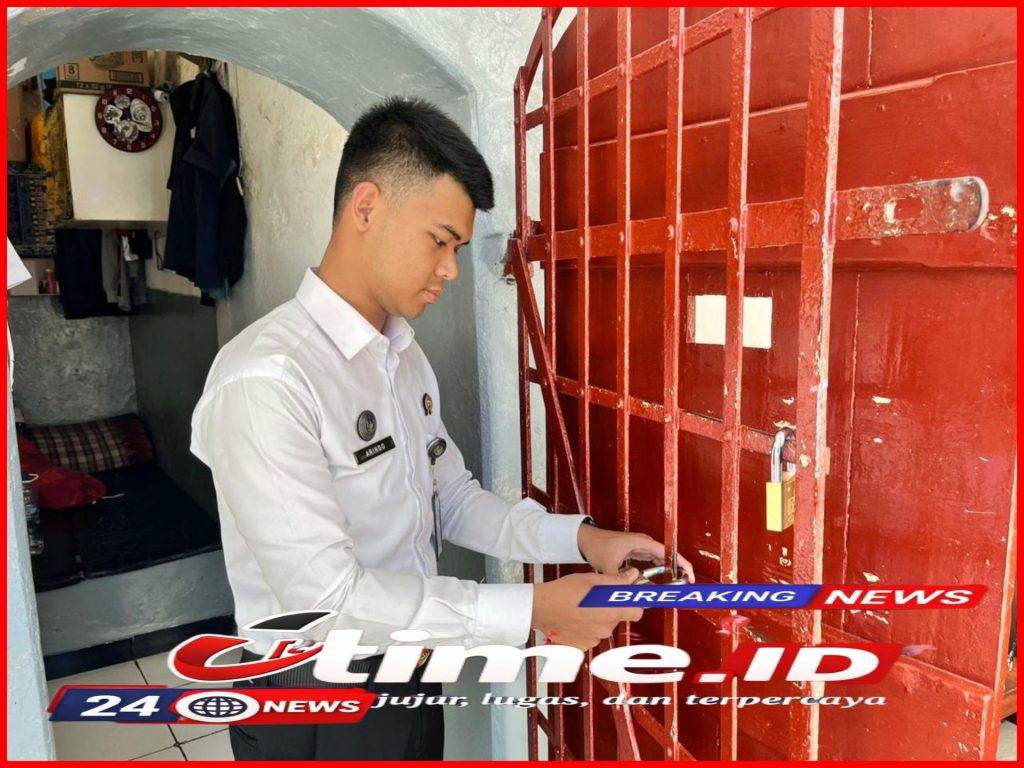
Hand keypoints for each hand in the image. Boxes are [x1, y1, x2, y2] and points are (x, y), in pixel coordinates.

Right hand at [531, 569, 643, 650]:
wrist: (540, 608)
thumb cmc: (563, 592)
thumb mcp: (592, 579)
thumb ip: (615, 580)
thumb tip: (631, 576)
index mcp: (610, 611)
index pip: (637, 612)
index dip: (634, 604)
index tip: (629, 598)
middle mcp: (605, 628)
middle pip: (619, 618)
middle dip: (612, 609)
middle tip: (597, 598)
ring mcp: (594, 639)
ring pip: (604, 627)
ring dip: (599, 618)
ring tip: (583, 607)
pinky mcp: (583, 646)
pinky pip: (592, 636)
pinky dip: (587, 628)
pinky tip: (576, 618)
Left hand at [577, 523, 695, 582]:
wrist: (585, 539)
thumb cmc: (597, 545)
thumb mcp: (608, 565)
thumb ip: (619, 580)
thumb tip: (630, 593)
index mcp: (642, 542)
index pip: (668, 553)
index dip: (682, 564)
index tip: (690, 576)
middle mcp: (644, 543)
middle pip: (668, 557)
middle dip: (679, 570)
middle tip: (686, 585)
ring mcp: (641, 547)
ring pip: (661, 560)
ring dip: (669, 572)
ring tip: (677, 585)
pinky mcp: (636, 552)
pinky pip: (652, 562)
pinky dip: (658, 571)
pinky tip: (660, 582)